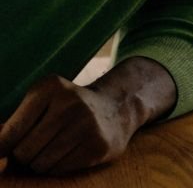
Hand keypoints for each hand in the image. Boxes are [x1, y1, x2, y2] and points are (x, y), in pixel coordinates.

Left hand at [0, 57, 174, 174]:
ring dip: (40, 163)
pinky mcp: (99, 145)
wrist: (116, 107)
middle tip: (35, 147)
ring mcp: (88, 125)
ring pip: (40, 164)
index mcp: (51, 88)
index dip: (1, 148)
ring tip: (52, 149)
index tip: (0, 153)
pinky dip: (57, 166)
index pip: (11, 132)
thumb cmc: (66, 107)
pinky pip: (60, 169)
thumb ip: (15, 122)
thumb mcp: (42, 100)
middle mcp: (71, 104)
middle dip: (24, 155)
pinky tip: (68, 152)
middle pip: (24, 151)